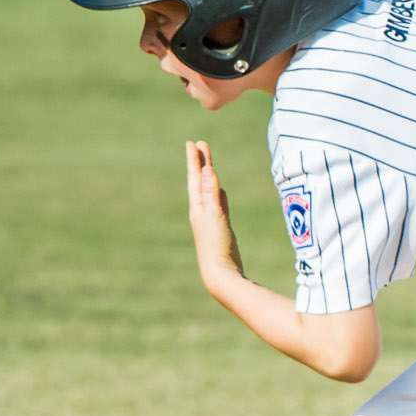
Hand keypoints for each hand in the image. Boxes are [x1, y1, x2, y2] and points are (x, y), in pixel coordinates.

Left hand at [185, 140, 243, 283]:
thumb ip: (211, 193)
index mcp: (197, 207)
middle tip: (201, 145)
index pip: (195, 178)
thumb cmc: (215, 244)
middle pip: (200, 181)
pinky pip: (218, 203)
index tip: (194, 143)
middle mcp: (201, 210)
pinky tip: (221, 191)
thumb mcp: (214, 215)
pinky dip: (218, 193)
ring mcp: (210, 218)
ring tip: (209, 164)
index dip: (195, 160)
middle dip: (201, 163)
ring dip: (209, 176)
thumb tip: (208, 170)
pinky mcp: (220, 226)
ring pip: (209, 190)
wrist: (220, 272)